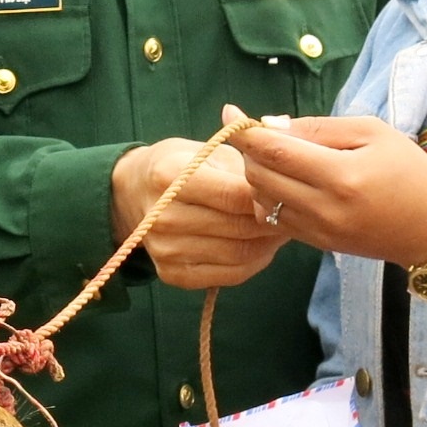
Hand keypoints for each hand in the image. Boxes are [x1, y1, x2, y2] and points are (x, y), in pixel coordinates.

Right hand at [110, 133, 285, 290]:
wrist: (135, 191)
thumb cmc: (181, 165)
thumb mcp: (208, 151)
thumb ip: (245, 167)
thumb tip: (284, 190)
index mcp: (170, 176)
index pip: (235, 195)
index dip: (268, 198)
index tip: (286, 194)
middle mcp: (162, 216)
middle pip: (239, 227)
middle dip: (273, 222)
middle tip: (291, 214)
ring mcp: (165, 249)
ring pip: (239, 254)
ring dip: (268, 244)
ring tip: (279, 229)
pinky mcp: (172, 274)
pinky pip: (230, 275)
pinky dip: (254, 263)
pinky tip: (260, 247)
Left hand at [232, 109, 426, 266]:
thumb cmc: (410, 172)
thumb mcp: (373, 133)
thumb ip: (319, 128)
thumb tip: (271, 124)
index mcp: (341, 176)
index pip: (274, 150)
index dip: (245, 130)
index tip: (230, 111)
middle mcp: (324, 208)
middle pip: (259, 176)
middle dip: (251, 151)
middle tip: (263, 133)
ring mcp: (318, 231)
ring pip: (261, 199)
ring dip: (257, 174)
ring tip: (278, 156)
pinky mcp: (317, 244)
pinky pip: (274, 219)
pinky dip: (269, 196)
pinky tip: (286, 181)